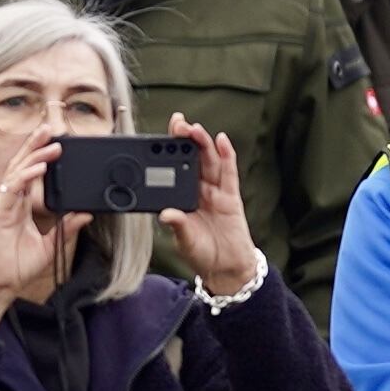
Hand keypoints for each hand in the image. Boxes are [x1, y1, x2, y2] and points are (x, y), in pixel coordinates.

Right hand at [0, 134, 84, 335]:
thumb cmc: (16, 266)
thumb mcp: (50, 245)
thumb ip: (66, 228)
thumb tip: (85, 215)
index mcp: (19, 206)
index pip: (29, 174)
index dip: (39, 157)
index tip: (54, 144)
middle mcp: (10, 201)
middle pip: (21, 166)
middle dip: (35, 146)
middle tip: (50, 129)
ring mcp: (3, 205)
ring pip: (17, 172)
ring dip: (33, 155)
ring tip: (50, 143)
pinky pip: (13, 189)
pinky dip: (26, 177)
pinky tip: (39, 167)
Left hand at [162, 114, 264, 299]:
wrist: (227, 268)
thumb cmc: (202, 252)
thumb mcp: (184, 239)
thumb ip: (178, 225)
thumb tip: (166, 214)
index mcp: (183, 197)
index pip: (174, 169)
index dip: (168, 152)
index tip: (157, 136)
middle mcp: (199, 191)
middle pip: (192, 159)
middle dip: (185, 140)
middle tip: (177, 122)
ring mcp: (216, 193)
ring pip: (209, 162)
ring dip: (203, 144)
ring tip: (194, 128)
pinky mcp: (232, 199)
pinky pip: (230, 174)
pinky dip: (227, 157)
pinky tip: (222, 141)